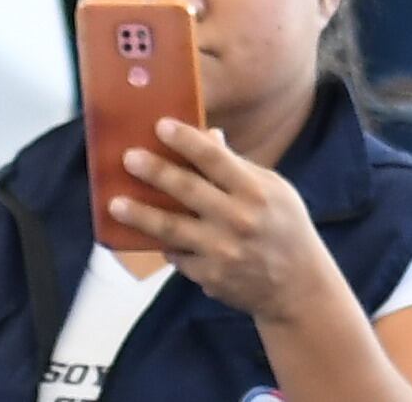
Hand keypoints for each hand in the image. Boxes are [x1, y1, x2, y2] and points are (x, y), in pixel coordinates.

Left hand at [112, 119, 336, 319]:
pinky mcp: (208, 275)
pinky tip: (148, 235)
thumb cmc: (285, 228)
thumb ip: (239, 169)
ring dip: (139, 214)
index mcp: (257, 191)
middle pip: (187, 190)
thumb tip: (208, 138)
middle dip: (155, 171)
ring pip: (170, 227)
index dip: (187, 140)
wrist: (296, 284)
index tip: (161, 126)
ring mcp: (221, 250)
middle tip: (128, 157)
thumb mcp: (274, 191)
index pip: (216, 158)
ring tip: (115, 203)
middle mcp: (238, 219)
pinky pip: (177, 255)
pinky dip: (164, 243)